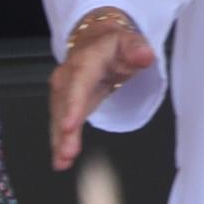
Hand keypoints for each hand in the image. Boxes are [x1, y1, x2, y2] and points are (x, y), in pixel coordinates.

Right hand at [50, 13, 155, 170]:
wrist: (95, 43)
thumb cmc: (112, 46)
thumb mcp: (129, 41)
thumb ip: (136, 48)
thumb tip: (144, 54)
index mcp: (85, 61)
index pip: (78, 84)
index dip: (73, 105)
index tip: (70, 125)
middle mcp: (69, 77)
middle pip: (65, 105)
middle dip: (64, 130)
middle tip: (67, 153)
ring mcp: (64, 92)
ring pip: (59, 117)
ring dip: (59, 140)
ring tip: (62, 162)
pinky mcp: (64, 106)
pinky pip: (60, 124)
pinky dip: (59, 143)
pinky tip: (61, 161)